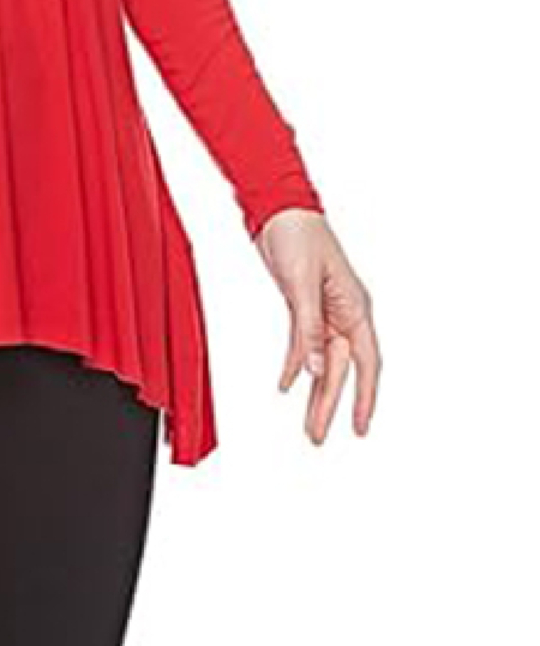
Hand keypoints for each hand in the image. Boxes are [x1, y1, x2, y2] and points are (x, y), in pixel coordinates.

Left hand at [255, 208, 380, 444]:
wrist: (279, 208)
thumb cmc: (298, 236)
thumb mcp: (302, 284)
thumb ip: (309, 329)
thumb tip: (317, 371)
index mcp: (355, 307)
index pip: (366, 362)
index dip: (365, 397)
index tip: (360, 428)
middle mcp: (345, 313)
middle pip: (341, 369)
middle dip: (330, 405)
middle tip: (316, 438)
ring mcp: (326, 310)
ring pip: (323, 362)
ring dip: (314, 392)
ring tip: (306, 425)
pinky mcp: (304, 305)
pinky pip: (304, 344)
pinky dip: (296, 364)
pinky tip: (287, 385)